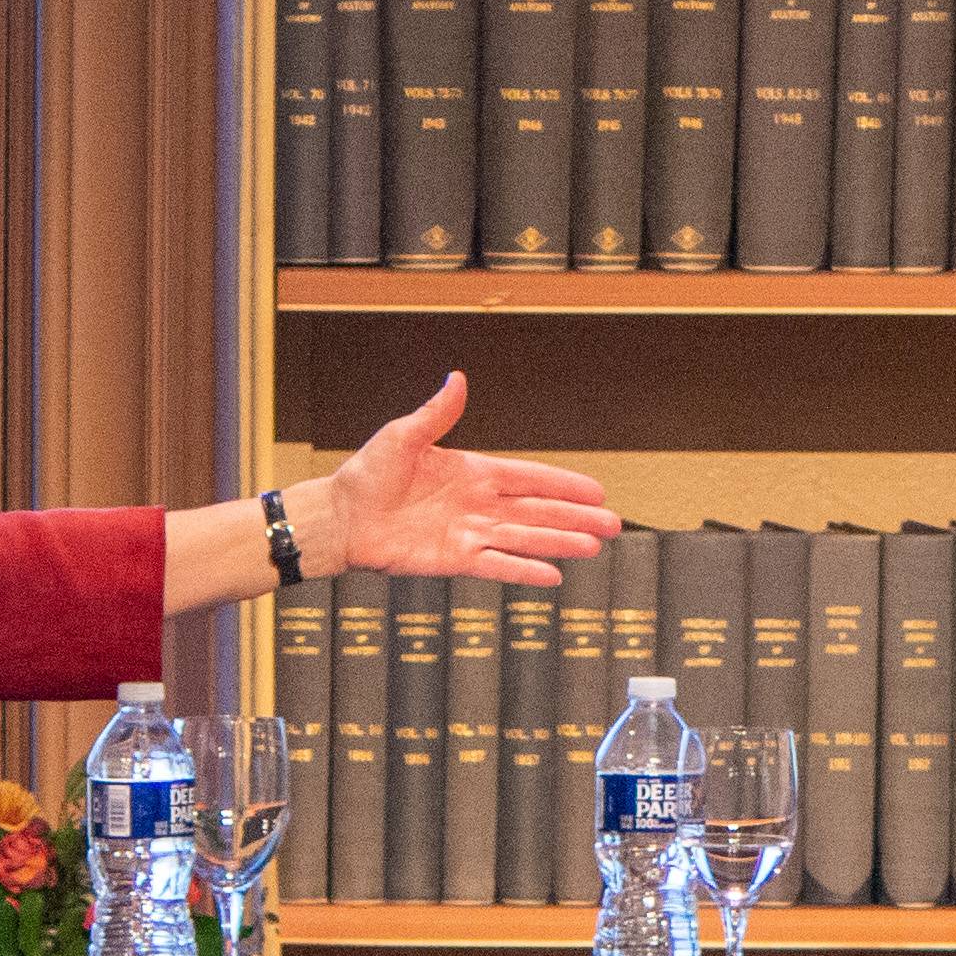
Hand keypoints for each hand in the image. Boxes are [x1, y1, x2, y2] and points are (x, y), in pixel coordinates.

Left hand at [314, 374, 619, 587]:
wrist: (341, 517)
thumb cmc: (368, 474)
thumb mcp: (404, 435)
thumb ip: (437, 413)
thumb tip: (458, 378)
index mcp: (473, 472)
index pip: (529, 478)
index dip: (563, 484)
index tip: (596, 490)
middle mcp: (478, 504)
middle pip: (537, 511)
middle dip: (575, 517)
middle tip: (613, 524)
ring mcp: (469, 533)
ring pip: (524, 538)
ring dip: (559, 543)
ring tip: (593, 546)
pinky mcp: (454, 559)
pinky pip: (496, 565)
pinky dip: (523, 571)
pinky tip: (552, 576)